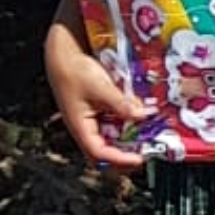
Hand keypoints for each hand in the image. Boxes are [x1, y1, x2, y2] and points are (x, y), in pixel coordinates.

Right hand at [43, 18, 149, 168]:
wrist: (64, 55)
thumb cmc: (76, 72)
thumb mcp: (101, 88)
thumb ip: (121, 103)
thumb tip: (143, 115)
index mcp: (80, 128)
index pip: (99, 153)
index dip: (119, 159)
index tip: (139, 159)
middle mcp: (86, 128)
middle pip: (105, 153)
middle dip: (125, 156)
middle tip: (147, 153)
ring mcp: (92, 120)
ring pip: (111, 138)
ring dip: (129, 140)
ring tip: (149, 138)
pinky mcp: (98, 110)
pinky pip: (114, 123)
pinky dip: (128, 124)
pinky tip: (142, 118)